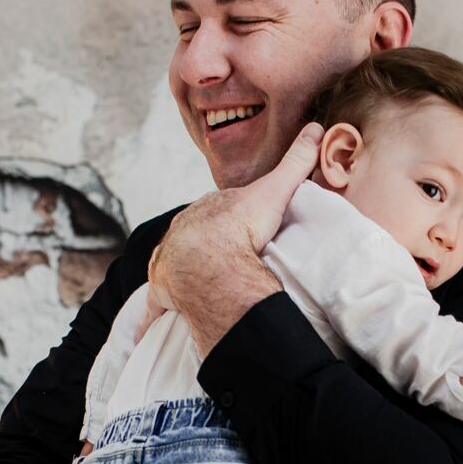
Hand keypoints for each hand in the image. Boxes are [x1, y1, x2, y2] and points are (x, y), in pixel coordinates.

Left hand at [149, 122, 324, 352]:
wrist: (212, 258)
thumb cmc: (241, 224)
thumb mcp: (275, 190)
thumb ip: (295, 162)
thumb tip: (316, 128)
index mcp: (205, 211)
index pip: (214, 211)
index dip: (226, 219)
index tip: (239, 229)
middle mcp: (182, 234)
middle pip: (193, 238)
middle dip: (201, 247)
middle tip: (221, 261)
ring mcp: (169, 264)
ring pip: (172, 268)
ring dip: (179, 278)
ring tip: (195, 290)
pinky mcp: (163, 293)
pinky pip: (153, 309)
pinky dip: (150, 320)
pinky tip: (146, 335)